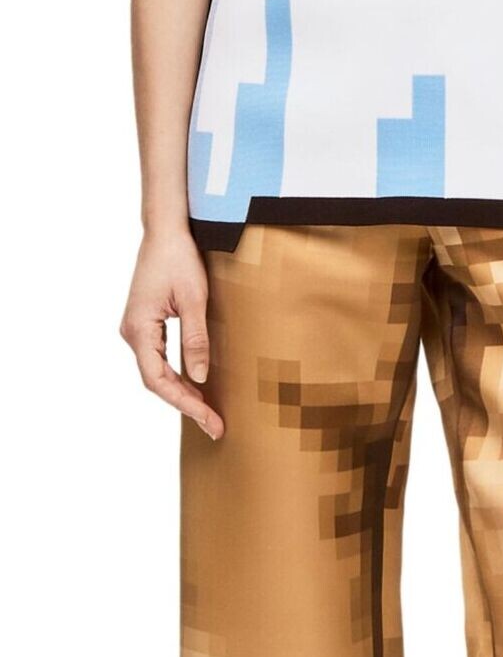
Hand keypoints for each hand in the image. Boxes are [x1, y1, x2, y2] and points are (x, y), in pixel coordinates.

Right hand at [119, 225, 223, 437]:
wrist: (165, 231)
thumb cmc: (179, 258)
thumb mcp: (194, 299)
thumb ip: (196, 338)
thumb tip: (200, 377)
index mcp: (139, 328)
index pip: (157, 380)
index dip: (183, 403)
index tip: (209, 419)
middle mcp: (132, 332)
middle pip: (156, 381)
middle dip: (186, 404)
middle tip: (215, 426)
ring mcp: (137, 329)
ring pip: (156, 372)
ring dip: (181, 393)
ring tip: (208, 413)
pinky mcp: (145, 324)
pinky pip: (158, 359)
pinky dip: (176, 376)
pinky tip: (196, 387)